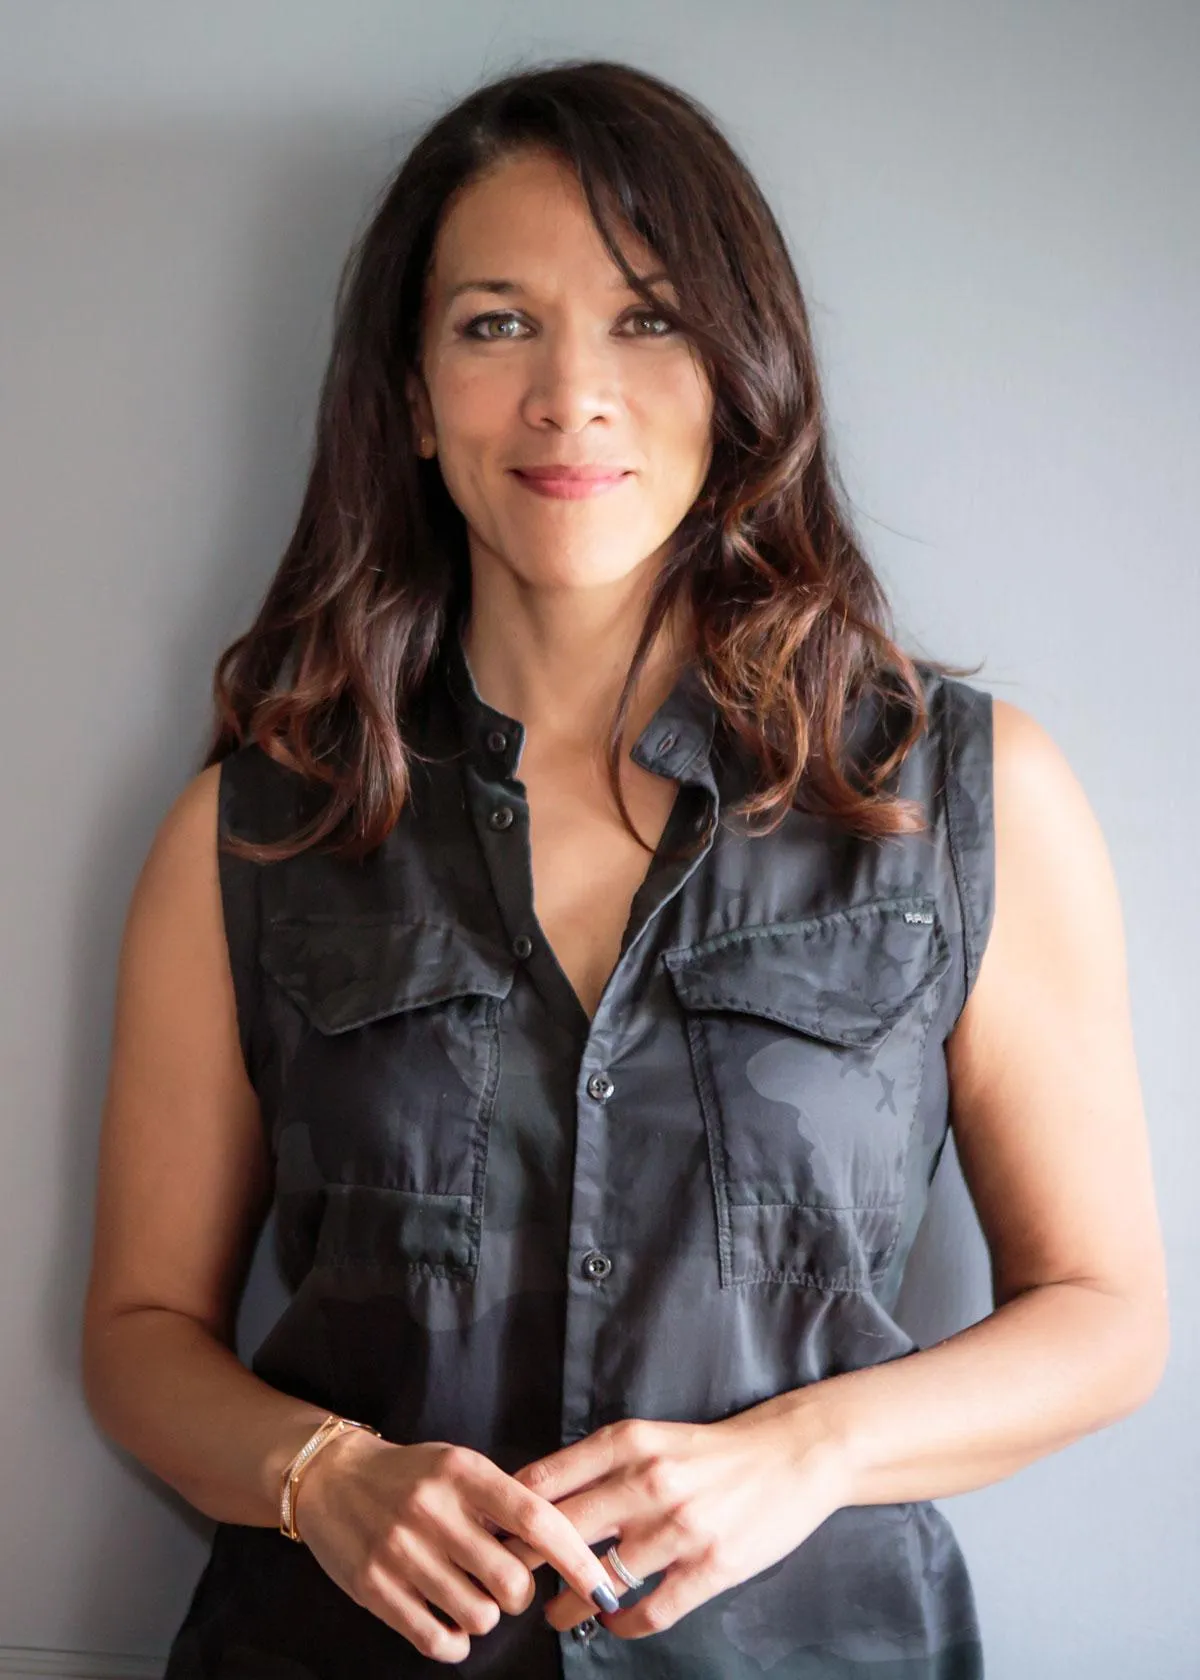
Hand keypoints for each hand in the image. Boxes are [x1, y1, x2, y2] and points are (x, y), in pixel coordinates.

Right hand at [292, 1429, 623, 1664]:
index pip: (534, 1518)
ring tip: (469, 1595)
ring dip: (485, 1616)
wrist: (331, 1478)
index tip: (601, 1584)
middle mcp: (433, 1510)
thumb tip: (559, 1543)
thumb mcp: (457, 1466)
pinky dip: (455, 1643)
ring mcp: (401, 1551)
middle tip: (504, 1584)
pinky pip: (437, 1639)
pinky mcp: (375, 1588)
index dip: (574, 1557)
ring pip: (478, 1616)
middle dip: (518, 1594)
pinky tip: (450, 1624)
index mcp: (463, 1473)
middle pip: (509, 1581)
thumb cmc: (410, 1475)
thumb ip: (501, 1499)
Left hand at [500, 1402, 850, 1639]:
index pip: (544, 1482)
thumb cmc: (712, 1449)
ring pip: (599, 1579)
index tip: (489, 1536)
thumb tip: (536, 1495)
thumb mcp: (650, 1436)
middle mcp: (647, 1481)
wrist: (792, 1454)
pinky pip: (651, 1610)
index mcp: (627, 1442)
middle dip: (525, 1564)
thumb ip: (598, 1463)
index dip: (507, 1515)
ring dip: (568, 1605)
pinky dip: (623, 1625)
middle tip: (507, 1583)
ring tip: (555, 1615)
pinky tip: (613, 1624)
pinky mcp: (711, 1566)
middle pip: (560, 1533)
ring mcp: (680, 1527)